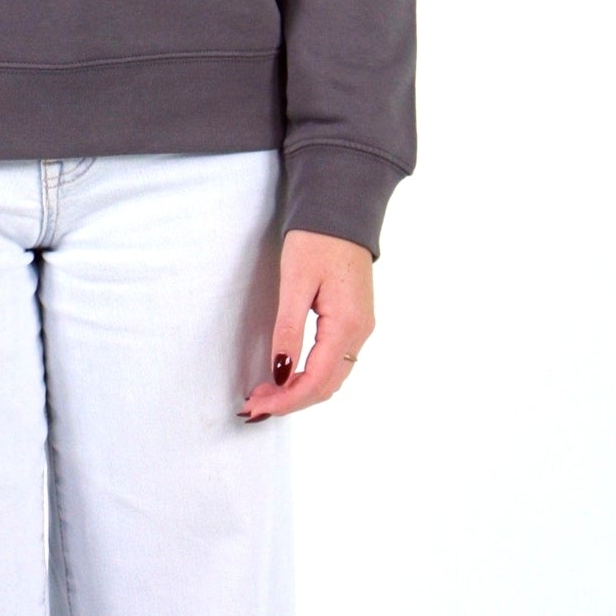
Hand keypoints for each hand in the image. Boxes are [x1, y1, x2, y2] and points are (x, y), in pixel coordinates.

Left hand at [238, 228, 373, 420]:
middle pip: (326, 386)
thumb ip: (288, 329)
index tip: (256, 406)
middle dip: (290, 401)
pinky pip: (335, 361)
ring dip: (299, 390)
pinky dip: (311, 375)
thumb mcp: (295, 281)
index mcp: (346, 324)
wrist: (341, 209)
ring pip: (332, 377)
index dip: (286, 400)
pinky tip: (288, 373)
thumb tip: (279, 372)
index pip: (316, 381)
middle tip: (254, 404)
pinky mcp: (355, 320)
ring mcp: (361, 327)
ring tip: (265, 392)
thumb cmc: (317, 239)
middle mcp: (360, 332)